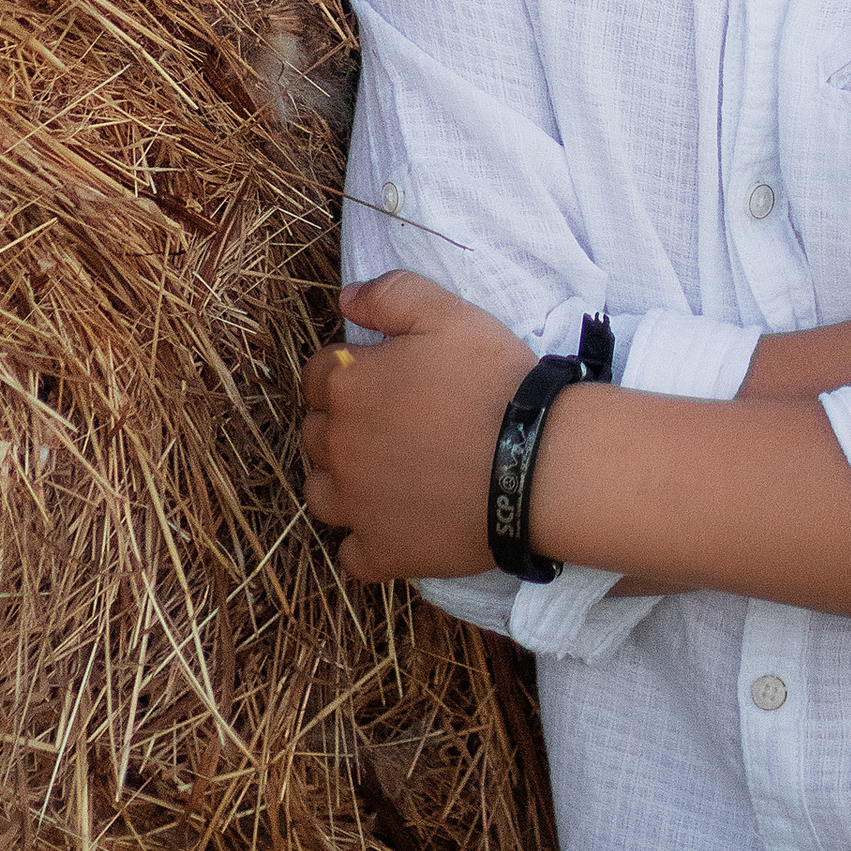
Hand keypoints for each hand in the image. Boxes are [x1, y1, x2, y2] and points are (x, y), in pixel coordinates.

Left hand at [299, 272, 531, 581]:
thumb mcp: (447, 314)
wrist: (535, 463)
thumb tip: (346, 299)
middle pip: (315, 434)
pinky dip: (365, 542)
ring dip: (342, 482)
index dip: (348, 371)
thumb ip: (390, 295)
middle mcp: (338, 448)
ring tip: (387, 474)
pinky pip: (351, 555)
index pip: (317, 375)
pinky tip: (395, 525)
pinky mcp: (382, 552)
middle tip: (393, 423)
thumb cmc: (493, 382)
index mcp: (347, 387)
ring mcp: (356, 506)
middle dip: (342, 424)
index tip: (382, 377)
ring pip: (321, 493)